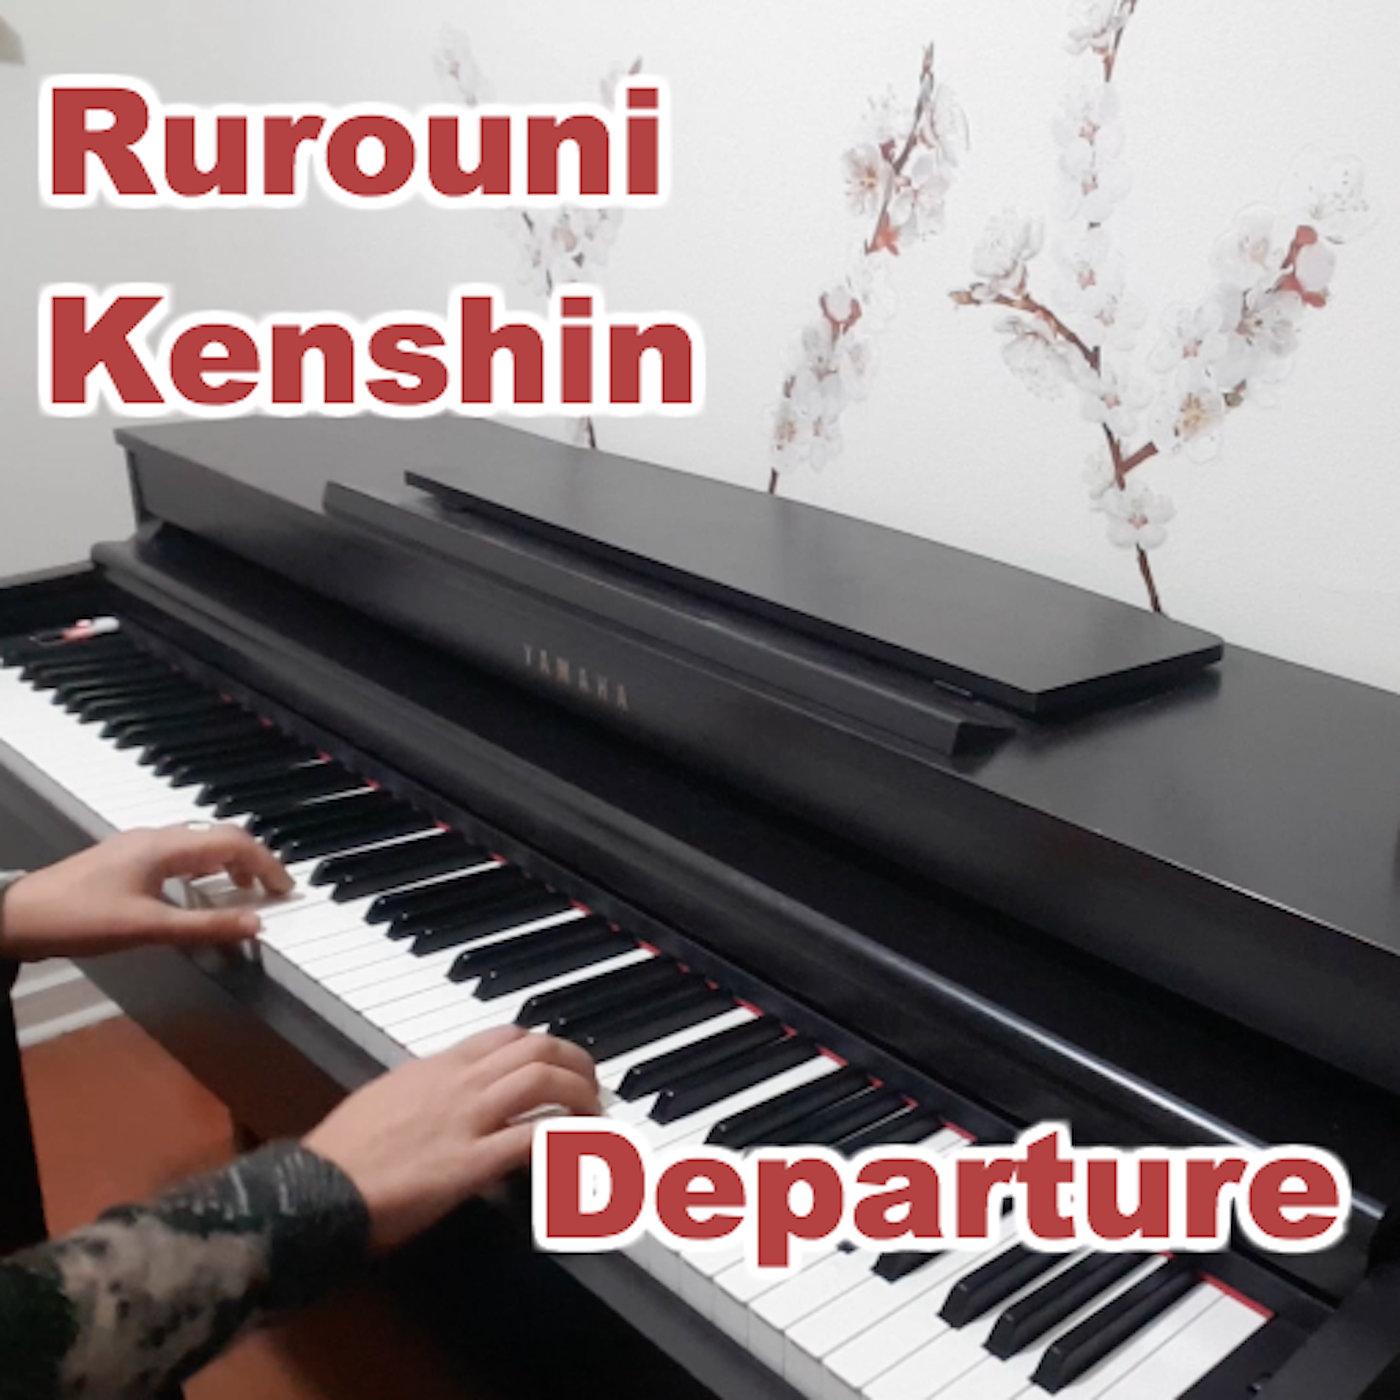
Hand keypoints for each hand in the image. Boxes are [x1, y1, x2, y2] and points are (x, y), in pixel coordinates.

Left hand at [0, 824, 292, 960]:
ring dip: (228, 863)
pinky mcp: (126, 859)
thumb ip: (205, 925)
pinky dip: (203, 868)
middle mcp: (156, 837)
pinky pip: (180, 853)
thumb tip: (256, 924)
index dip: (267, 864)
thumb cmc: (80, 919)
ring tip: (242, 892)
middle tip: (270, 890)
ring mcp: (138, 845)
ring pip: (199, 843)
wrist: (17, 916)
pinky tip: (199, 890)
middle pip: (219, 837)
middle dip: (252, 860)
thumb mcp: (149, 928)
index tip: (286, 890)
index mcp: (166, 846)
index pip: (234, 843)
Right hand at [304, 1026, 600, 1252]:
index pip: (507, 1035)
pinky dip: (565, 1144)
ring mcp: (465, 1119)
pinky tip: (579, 1156)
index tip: (563, 1067)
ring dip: (581, 1098)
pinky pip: (532, 1139)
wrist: (314, 1189)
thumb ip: (427, 1091)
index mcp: (437, 1066)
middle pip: (536, 1049)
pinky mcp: (468, 1163)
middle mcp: (458, 1082)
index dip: (546, 1047)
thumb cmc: (340, 1153)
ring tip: (596, 1123)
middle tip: (594, 1093)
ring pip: (543, 1082)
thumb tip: (452, 1101)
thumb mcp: (387, 1100)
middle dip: (578, 1065)